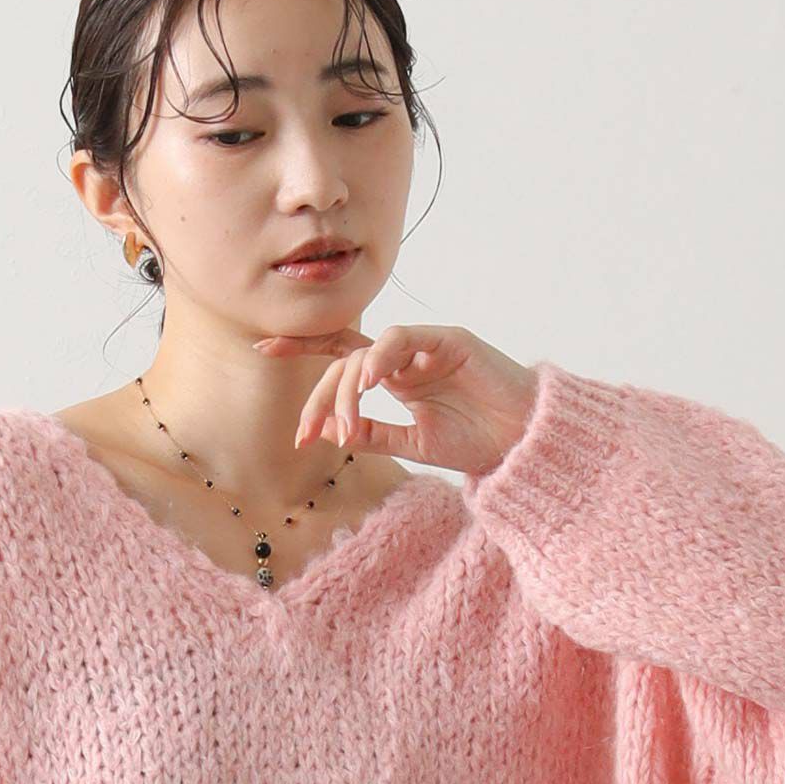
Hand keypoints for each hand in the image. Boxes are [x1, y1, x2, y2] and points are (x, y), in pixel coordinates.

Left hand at [251, 324, 538, 477]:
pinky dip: (380, 358)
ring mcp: (424, 346)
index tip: (263, 348)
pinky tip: (369, 383)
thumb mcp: (413, 444)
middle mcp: (404, 357)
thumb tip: (332, 431)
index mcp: (395, 377)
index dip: (303, 350)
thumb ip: (374, 434)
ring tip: (343, 423)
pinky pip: (401, 339)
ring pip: (367, 352)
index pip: (340, 357)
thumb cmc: (475, 442)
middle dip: (320, 398)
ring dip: (348, 389)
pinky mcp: (448, 340)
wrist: (521, 443)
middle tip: (306, 435)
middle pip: (344, 359)